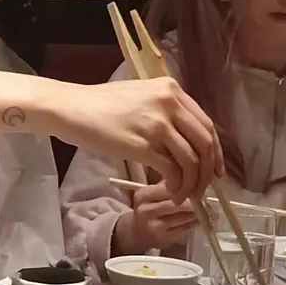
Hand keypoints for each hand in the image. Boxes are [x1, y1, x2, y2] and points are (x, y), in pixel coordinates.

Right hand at [46, 77, 220, 202]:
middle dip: (207, 171)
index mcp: (171, 89)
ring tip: (183, 195)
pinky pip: (172, 170)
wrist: (71, 107)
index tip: (214, 170)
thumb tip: (183, 136)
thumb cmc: (99, 104)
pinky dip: (176, 186)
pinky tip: (171, 192)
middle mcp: (170, 103)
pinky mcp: (143, 145)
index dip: (215, 151)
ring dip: (192, 183)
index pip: (206, 124)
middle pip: (205, 142)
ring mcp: (158, 124)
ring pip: (191, 160)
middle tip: (203, 189)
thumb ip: (164, 109)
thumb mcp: (140, 95)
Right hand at [113, 182, 196, 254]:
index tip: (195, 186)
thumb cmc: (148, 209)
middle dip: (193, 201)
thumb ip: (167, 185)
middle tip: (202, 198)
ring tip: (201, 208)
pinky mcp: (164, 238)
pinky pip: (184, 228)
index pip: (169, 188)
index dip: (185, 187)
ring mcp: (155, 226)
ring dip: (195, 212)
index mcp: (143, 195)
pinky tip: (194, 219)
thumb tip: (189, 179)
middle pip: (177, 203)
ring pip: (183, 217)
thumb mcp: (151, 194)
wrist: (137, 232)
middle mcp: (146, 211)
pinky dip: (192, 222)